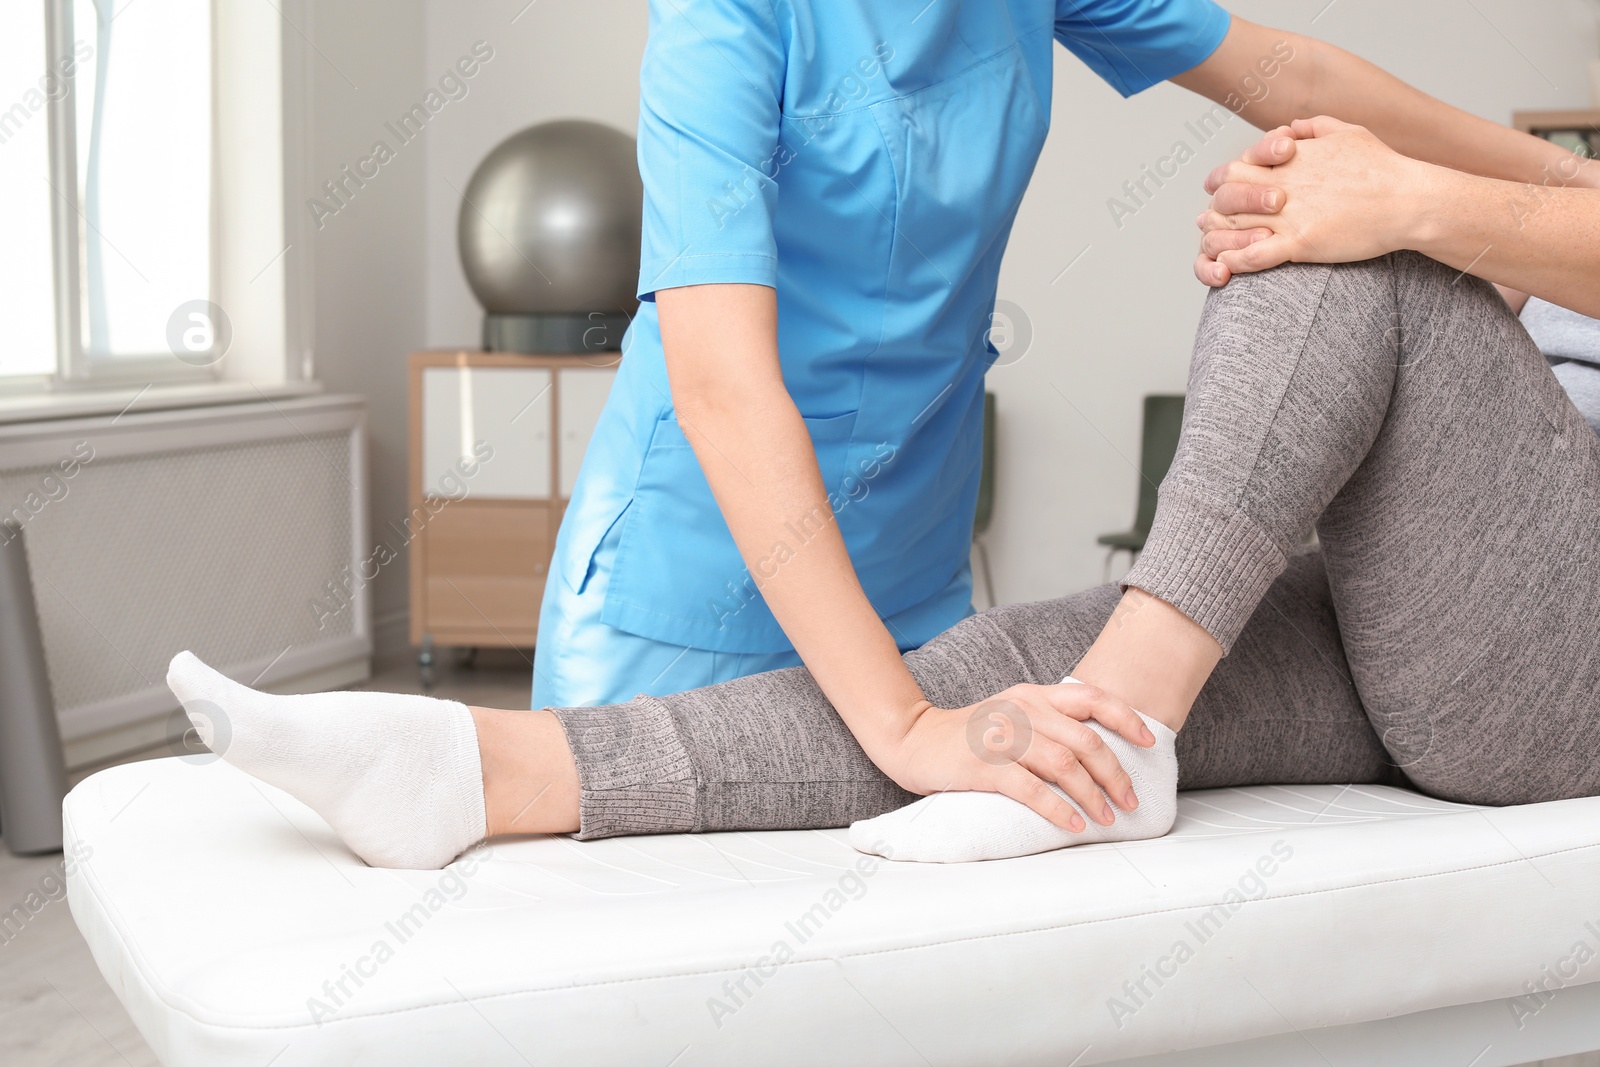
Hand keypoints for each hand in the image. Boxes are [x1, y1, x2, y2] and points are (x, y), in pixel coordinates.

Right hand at [870, 682, 1155, 831]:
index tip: (1149, 743)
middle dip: (1116, 774)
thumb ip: (1048, 723)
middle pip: (1085, 741)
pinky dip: (1056, 809)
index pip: (1092, 697)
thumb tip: (1098, 752)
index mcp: (1033, 695)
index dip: (1126, 719)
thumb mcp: (1011, 714)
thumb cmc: (970, 735)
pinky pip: (1030, 789)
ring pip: (1064, 765)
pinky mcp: (983, 765)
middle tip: (1129, 801)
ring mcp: (1002, 737)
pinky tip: (1071, 824)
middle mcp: (1022, 710)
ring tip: (1106, 818)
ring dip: (1092, 795)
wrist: (914, 739)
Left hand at [1195, 116, 1435, 285]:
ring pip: (1234, 226)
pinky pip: (1254, 255)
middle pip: (1227, 194)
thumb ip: (1314, 127)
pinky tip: (1228, 266)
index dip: (1222, 180)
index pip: (1236, 166)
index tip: (1219, 190)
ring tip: (1211, 246)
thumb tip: (1291, 128)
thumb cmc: (1384, 167)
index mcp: (1291, 159)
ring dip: (1217, 237)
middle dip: (1214, 207)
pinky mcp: (1301, 243)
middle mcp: (1284, 184)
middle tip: (1208, 220)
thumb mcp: (1349, 132)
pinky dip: (1235, 261)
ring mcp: (1290, 215)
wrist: (1410, 199)